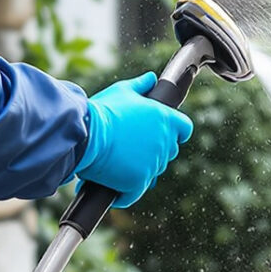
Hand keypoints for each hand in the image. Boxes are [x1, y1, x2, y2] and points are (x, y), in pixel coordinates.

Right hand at [73, 73, 193, 207]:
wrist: (85, 134)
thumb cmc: (103, 111)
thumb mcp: (122, 91)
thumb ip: (141, 85)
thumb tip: (150, 79)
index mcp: (165, 119)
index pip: (184, 129)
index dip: (175, 132)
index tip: (164, 133)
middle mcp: (164, 142)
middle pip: (168, 152)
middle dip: (153, 150)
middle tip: (131, 147)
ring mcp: (153, 165)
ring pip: (152, 172)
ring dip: (138, 169)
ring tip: (118, 162)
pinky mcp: (138, 183)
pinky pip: (134, 193)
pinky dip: (124, 192)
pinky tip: (113, 185)